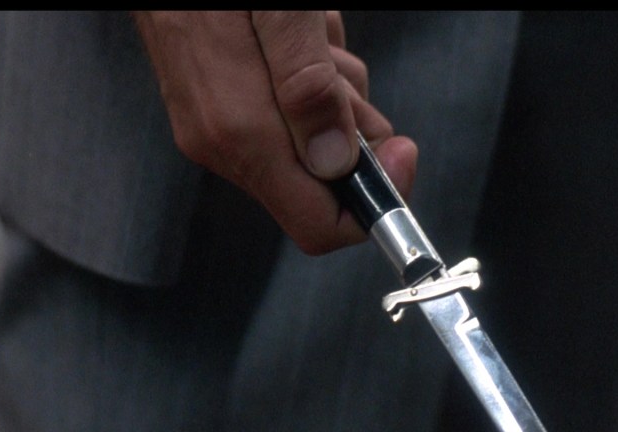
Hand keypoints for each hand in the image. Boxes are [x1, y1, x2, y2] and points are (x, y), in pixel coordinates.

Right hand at [133, 11, 416, 254]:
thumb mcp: (280, 13)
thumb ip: (309, 87)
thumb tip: (337, 162)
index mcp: (241, 135)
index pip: (319, 225)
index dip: (374, 200)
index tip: (401, 150)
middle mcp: (223, 144)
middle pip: (323, 181)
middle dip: (353, 128)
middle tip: (339, 67)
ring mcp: (216, 128)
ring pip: (310, 142)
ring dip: (331, 92)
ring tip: (308, 38)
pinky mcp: (217, 108)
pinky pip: (285, 115)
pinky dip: (306, 78)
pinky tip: (288, 34)